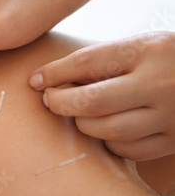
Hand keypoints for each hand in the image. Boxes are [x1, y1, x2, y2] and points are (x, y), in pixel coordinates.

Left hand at [29, 32, 174, 160]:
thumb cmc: (167, 58)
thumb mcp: (141, 45)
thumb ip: (105, 61)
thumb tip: (51, 79)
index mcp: (147, 50)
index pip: (87, 63)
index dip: (54, 74)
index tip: (35, 81)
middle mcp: (159, 83)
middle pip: (93, 102)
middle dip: (61, 103)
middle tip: (50, 100)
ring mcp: (170, 115)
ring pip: (108, 130)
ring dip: (83, 125)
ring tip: (77, 114)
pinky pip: (129, 150)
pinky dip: (109, 142)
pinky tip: (106, 130)